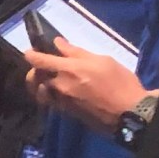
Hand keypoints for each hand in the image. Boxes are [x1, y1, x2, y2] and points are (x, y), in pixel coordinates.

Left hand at [24, 39, 149, 132]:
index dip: (31, 55)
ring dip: (40, 84)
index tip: (29, 52)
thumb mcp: (103, 60)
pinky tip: (60, 90)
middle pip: (34, 78)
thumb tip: (59, 44)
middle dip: (34, 71)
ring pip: (40, 91)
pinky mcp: (67, 113)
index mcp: (68, 70)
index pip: (39, 61)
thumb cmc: (119, 83)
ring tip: (49, 79)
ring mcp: (61, 102)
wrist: (129, 113)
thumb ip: (77, 52)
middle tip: (42, 66)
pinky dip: (49, 94)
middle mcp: (60, 87)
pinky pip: (50, 101)